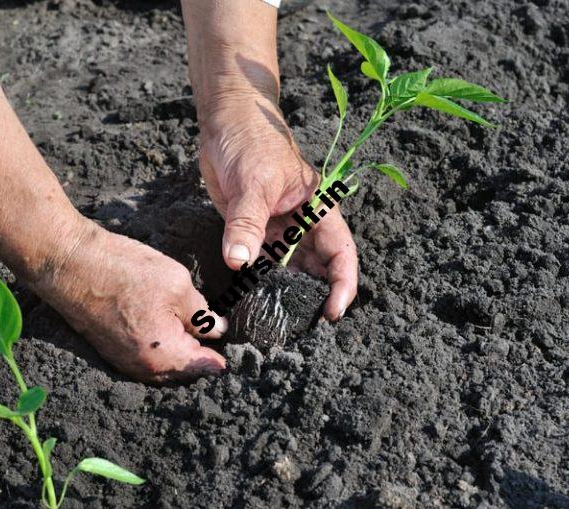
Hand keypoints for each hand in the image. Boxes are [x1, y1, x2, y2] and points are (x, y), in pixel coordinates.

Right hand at [32, 220, 226, 382]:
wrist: (69, 263)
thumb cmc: (123, 270)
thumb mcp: (177, 285)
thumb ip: (202, 313)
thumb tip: (218, 330)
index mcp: (164, 355)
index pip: (204, 366)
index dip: (222, 357)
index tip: (238, 352)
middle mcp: (143, 367)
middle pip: (184, 371)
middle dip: (203, 358)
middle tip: (220, 340)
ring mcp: (124, 361)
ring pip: (165, 366)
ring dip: (182, 354)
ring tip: (199, 335)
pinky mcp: (112, 350)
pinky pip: (146, 358)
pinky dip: (162, 349)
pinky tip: (171, 330)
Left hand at [198, 91, 358, 320]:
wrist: (225, 121)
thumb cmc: (251, 141)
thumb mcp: (253, 182)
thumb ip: (246, 223)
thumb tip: (239, 262)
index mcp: (319, 210)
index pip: (341, 254)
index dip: (343, 285)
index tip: (332, 313)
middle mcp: (303, 225)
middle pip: (319, 269)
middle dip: (314, 297)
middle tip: (300, 327)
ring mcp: (280, 230)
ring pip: (290, 271)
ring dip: (285, 293)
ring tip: (277, 321)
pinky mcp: (255, 232)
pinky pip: (261, 264)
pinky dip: (258, 283)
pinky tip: (252, 301)